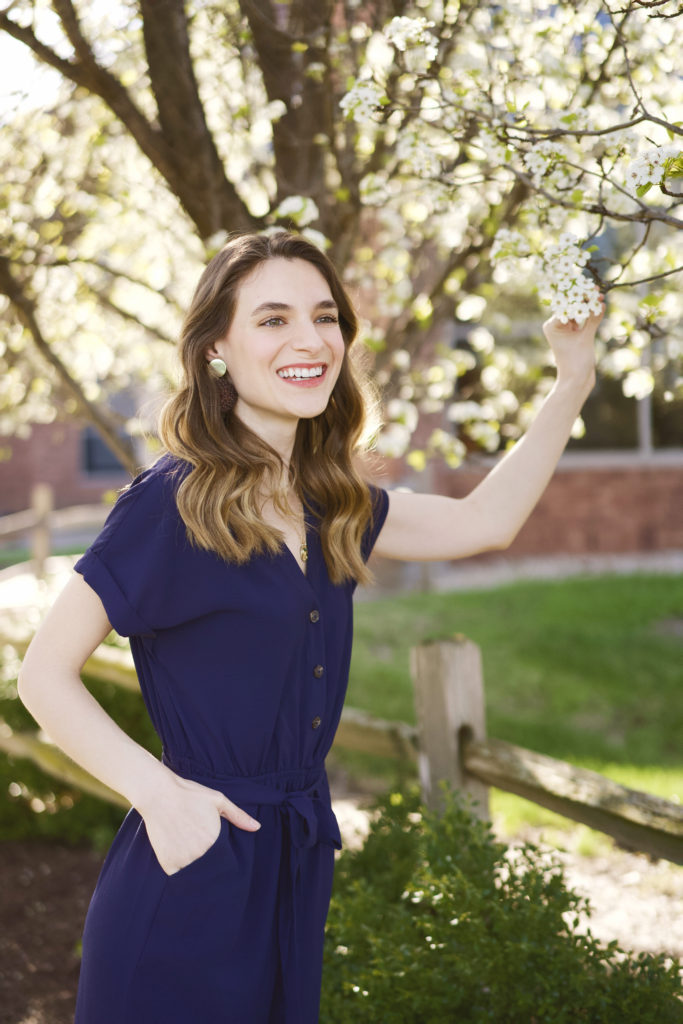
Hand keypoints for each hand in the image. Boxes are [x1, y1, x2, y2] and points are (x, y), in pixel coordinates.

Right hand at [135, 768, 260, 875]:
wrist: (158, 794)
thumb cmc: (189, 795)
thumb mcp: (218, 800)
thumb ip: (238, 816)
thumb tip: (257, 827)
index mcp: (214, 841)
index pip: (225, 859)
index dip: (223, 856)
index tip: (217, 850)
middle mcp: (200, 855)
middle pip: (210, 867)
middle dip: (209, 862)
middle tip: (200, 845)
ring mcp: (183, 861)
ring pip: (194, 872)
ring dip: (194, 865)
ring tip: (188, 846)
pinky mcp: (168, 864)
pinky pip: (178, 874)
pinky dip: (179, 867)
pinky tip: (178, 851)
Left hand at [542, 296, 604, 391]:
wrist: (576, 380)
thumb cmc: (576, 362)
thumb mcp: (586, 338)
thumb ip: (593, 319)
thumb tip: (601, 303)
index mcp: (552, 325)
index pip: (566, 306)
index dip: (579, 296)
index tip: (590, 288)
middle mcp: (556, 326)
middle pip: (571, 307)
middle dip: (584, 299)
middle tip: (596, 289)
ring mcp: (565, 330)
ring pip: (578, 313)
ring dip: (589, 306)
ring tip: (600, 296)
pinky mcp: (574, 335)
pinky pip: (583, 321)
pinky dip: (591, 315)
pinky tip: (600, 307)